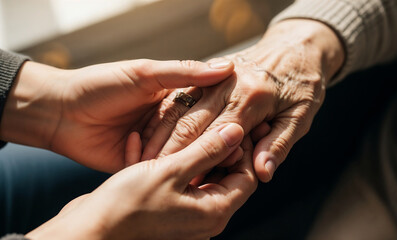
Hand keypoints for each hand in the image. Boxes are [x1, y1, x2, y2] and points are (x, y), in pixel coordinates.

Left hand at [0, 59, 233, 171]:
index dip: (225, 117)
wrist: (60, 111)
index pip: (207, 109)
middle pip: (198, 135)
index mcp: (171, 98)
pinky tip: (186, 177)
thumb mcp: (145, 73)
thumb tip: (226, 66)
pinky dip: (169, 171)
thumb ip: (184, 73)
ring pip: (182, 155)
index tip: (247, 125)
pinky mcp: (139, 164)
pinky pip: (159, 170)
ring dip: (197, 160)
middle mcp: (167, 122)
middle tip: (238, 153)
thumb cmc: (100, 85)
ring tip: (219, 169)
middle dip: (216, 144)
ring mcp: (154, 144)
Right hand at [26, 123, 257, 239]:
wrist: (87, 231)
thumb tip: (236, 131)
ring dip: (183, 151)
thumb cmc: (127, 205)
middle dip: (214, 146)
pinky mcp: (163, 210)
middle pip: (223, 175)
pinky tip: (137, 141)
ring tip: (167, 124)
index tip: (234, 122)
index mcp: (213, 212)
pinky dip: (161, 163)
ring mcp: (183, 215)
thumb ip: (207, 151)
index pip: (246, 176)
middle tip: (206, 117)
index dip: (244, 148)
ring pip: (195, 175)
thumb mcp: (171, 171)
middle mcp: (203, 217)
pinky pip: (172, 181)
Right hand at [141, 19, 344, 181]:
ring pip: (179, 109)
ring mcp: (216, 78)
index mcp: (251, 100)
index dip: (195, 163)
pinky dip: (163, 116)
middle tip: (149, 174)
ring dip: (158, 134)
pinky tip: (148, 132)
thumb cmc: (304, 85)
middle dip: (168, 152)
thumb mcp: (300, 117)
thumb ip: (278, 144)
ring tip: (140, 157)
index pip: (217, 138)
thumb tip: (262, 173)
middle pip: (191, 124)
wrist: (300, 45)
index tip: (177, 183)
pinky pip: (179, 95)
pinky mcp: (209, 74)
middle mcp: (228, 87)